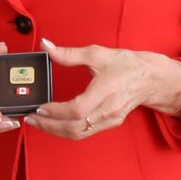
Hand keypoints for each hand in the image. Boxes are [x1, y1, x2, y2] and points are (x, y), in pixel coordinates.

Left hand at [24, 38, 180, 139]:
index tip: (39, 107)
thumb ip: (69, 53)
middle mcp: (107, 110)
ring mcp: (109, 120)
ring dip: (56, 131)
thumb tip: (46, 46)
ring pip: (78, 134)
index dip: (56, 112)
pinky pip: (84, 133)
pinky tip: (55, 124)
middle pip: (74, 127)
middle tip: (31, 118)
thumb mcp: (97, 54)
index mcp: (105, 91)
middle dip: (49, 125)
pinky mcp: (108, 124)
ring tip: (38, 122)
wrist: (149, 78)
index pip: (77, 109)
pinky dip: (67, 130)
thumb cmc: (126, 65)